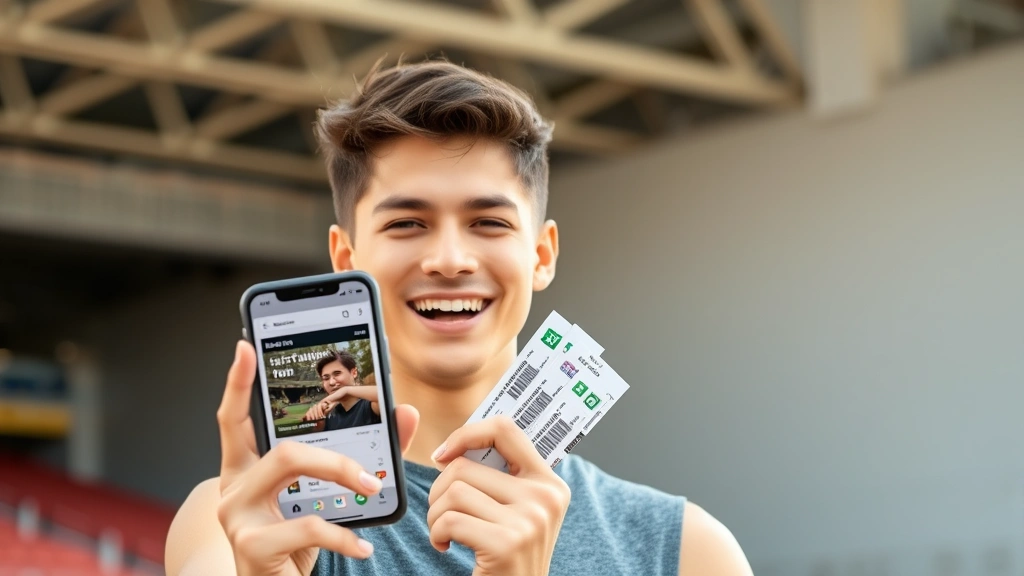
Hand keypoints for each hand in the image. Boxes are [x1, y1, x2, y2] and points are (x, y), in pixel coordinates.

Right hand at [216, 341, 418, 575]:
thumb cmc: (296, 543)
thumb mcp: (326, 497)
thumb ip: (366, 452)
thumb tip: (404, 413)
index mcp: (245, 470)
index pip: (234, 419)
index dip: (238, 383)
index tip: (245, 347)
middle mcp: (233, 487)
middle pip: (282, 444)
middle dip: (334, 453)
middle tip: (369, 474)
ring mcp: (237, 516)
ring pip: (290, 467)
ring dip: (341, 475)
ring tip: (372, 493)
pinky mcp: (252, 545)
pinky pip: (307, 525)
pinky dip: (342, 536)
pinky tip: (362, 546)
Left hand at [427, 416, 570, 575]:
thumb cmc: (508, 558)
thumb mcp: (519, 513)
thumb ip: (501, 478)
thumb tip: (454, 447)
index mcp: (550, 482)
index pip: (506, 429)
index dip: (468, 433)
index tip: (444, 454)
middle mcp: (546, 497)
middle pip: (466, 466)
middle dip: (439, 490)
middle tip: (445, 514)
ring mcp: (529, 520)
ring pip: (454, 490)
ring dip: (435, 514)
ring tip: (446, 532)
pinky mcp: (506, 544)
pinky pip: (449, 519)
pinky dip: (436, 534)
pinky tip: (446, 547)